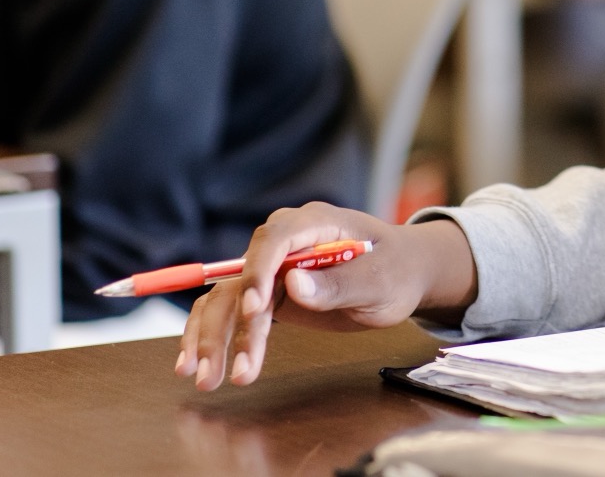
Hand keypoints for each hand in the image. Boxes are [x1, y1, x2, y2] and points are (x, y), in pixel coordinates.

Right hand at [175, 203, 477, 390]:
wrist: (403, 273)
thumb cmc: (396, 270)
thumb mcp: (380, 281)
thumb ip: (339, 283)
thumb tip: (293, 283)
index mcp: (316, 223)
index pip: (275, 239)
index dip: (258, 272)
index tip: (253, 311)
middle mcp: (286, 241)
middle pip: (240, 274)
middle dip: (223, 323)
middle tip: (215, 370)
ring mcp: (273, 268)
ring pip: (227, 298)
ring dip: (212, 338)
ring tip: (207, 380)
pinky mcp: (269, 294)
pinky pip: (232, 312)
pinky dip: (216, 337)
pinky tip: (201, 366)